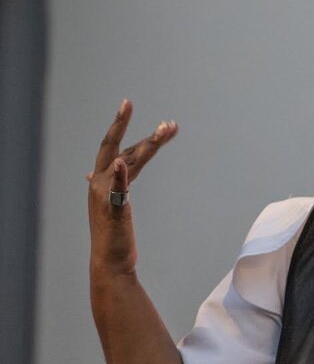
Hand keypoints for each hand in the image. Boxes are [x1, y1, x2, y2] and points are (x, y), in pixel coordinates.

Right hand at [87, 100, 177, 274]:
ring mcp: (105, 196)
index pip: (113, 146)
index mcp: (101, 181)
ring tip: (165, 128)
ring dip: (147, 144)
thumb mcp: (113, 205)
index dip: (121, 126)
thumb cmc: (115, 235)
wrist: (111, 262)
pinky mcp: (113, 209)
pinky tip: (124, 161)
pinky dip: (120, 174)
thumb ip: (112, 186)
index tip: (126, 104)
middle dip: (123, 123)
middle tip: (130, 102)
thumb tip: (98, 171)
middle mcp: (99, 183)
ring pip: (126, 161)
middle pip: (115, 146)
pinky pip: (117, 189)